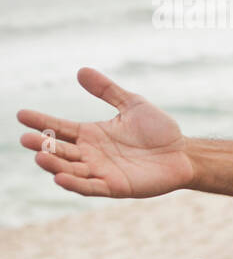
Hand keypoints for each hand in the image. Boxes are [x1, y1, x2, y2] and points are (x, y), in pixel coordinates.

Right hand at [16, 68, 194, 197]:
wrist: (184, 153)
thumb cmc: (159, 131)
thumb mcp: (132, 104)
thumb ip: (108, 90)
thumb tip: (81, 70)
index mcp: (91, 135)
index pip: (59, 128)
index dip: (41, 122)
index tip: (21, 114)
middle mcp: (91, 154)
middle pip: (60, 151)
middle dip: (43, 146)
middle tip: (26, 138)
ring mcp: (101, 172)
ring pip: (70, 170)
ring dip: (54, 166)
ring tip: (40, 157)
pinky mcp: (116, 187)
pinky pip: (91, 187)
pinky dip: (76, 184)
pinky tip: (60, 178)